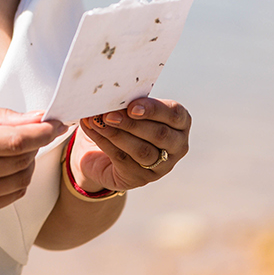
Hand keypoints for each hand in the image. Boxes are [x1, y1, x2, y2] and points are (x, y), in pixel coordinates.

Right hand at [0, 101, 65, 216]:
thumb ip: (0, 114)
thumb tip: (36, 118)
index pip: (16, 140)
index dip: (43, 131)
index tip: (57, 123)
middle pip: (22, 160)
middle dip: (36, 144)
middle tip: (34, 131)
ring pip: (22, 180)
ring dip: (29, 162)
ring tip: (19, 148)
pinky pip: (13, 196)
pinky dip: (20, 179)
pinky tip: (10, 166)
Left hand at [73, 98, 189, 193]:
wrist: (106, 152)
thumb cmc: (126, 122)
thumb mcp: (132, 110)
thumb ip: (129, 104)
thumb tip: (111, 96)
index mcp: (180, 123)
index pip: (175, 114)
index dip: (154, 109)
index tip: (132, 107)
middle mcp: (177, 146)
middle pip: (160, 135)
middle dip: (133, 124)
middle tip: (109, 114)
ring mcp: (161, 166)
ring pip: (142, 151)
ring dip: (118, 134)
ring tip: (98, 121)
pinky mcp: (140, 177)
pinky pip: (123, 159)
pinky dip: (105, 142)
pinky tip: (93, 129)